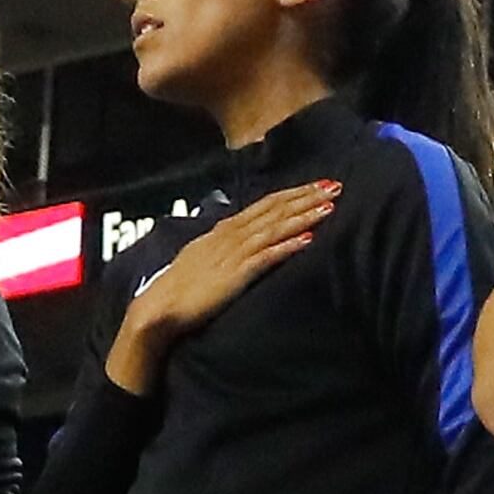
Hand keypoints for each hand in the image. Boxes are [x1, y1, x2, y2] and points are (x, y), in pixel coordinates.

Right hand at [105, 181, 338, 392]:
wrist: (159, 308)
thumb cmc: (181, 286)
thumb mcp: (204, 255)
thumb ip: (225, 243)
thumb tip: (242, 234)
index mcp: (224, 229)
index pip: (264, 204)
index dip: (292, 193)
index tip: (316, 184)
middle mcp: (230, 235)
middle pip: (273, 210)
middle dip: (305, 197)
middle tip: (334, 185)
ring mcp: (232, 254)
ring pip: (273, 228)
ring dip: (302, 217)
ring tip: (329, 207)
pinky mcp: (234, 276)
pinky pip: (265, 258)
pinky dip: (286, 247)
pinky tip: (307, 240)